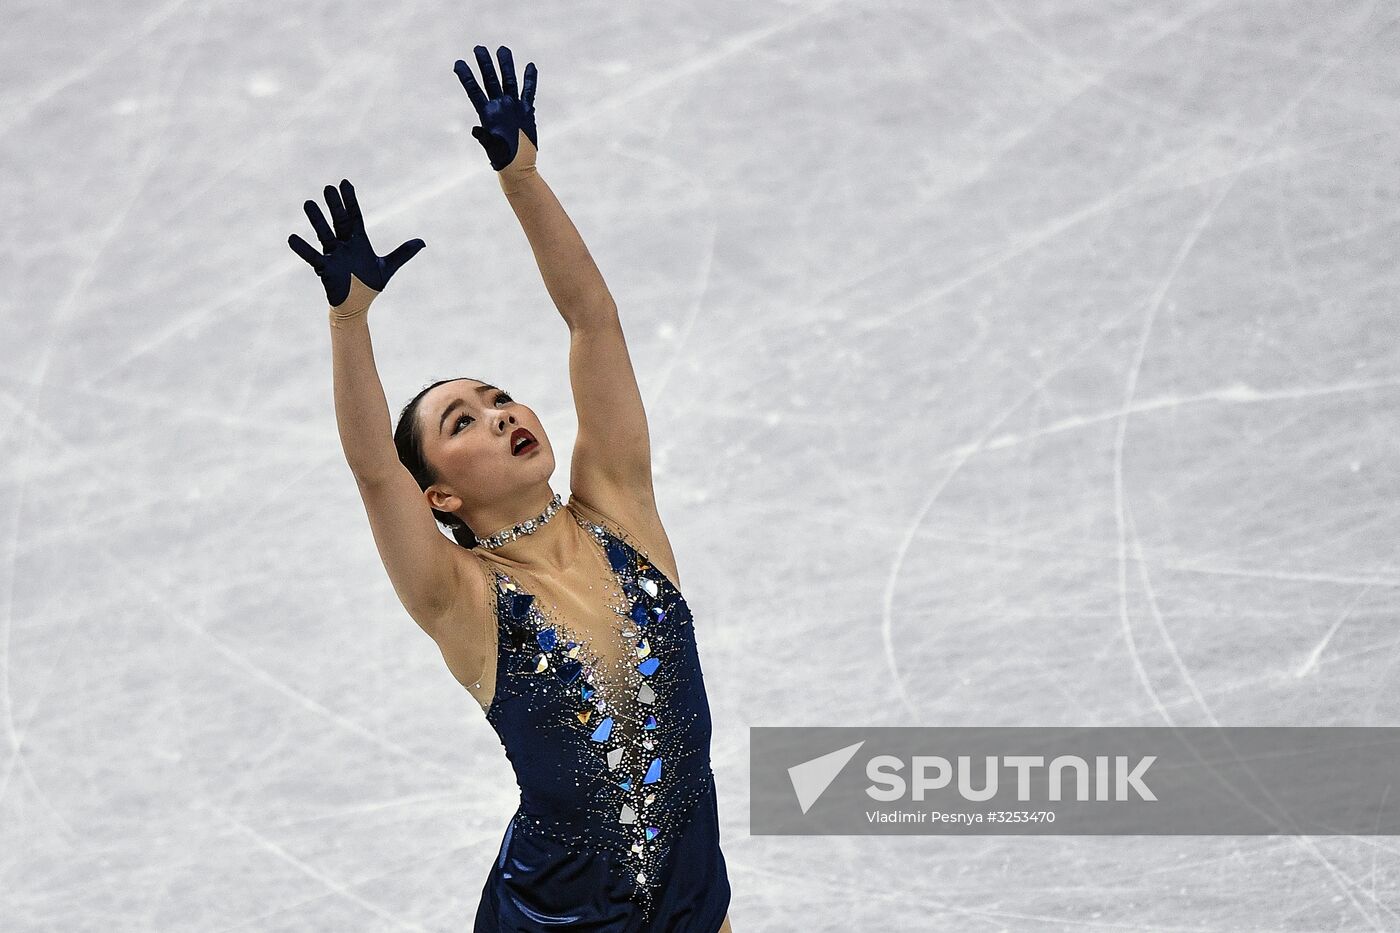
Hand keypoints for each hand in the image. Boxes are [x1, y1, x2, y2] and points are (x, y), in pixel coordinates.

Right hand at [287, 179, 424, 308]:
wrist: (357, 306)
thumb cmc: (369, 286)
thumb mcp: (387, 268)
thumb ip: (402, 254)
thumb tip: (422, 243)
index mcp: (359, 242)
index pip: (354, 217)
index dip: (350, 201)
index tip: (345, 183)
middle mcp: (344, 245)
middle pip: (339, 222)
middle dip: (334, 206)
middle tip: (327, 188)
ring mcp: (333, 256)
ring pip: (324, 234)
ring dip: (317, 220)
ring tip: (308, 203)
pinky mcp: (325, 269)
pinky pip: (313, 256)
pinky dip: (303, 248)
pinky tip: (292, 238)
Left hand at [454, 45, 537, 171]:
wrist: (518, 166)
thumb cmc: (502, 158)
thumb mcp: (492, 148)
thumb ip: (484, 137)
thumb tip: (475, 130)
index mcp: (487, 114)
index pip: (474, 90)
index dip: (466, 77)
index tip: (458, 63)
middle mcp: (499, 106)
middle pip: (491, 80)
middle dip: (485, 64)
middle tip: (479, 48)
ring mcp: (513, 107)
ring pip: (509, 81)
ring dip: (506, 66)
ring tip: (502, 49)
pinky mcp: (526, 111)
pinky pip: (528, 92)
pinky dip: (530, 80)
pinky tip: (530, 66)